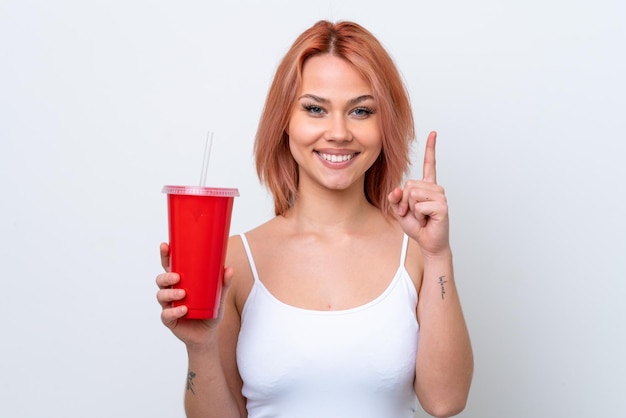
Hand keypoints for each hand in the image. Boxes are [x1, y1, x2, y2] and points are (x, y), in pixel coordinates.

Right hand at [155, 243, 233, 346]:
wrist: (207, 335)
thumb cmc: (209, 310)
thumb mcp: (218, 296)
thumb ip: (223, 283)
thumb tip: (229, 269)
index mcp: (179, 281)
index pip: (169, 265)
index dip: (165, 255)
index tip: (165, 245)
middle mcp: (171, 291)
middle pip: (161, 279)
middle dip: (166, 276)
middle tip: (177, 276)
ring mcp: (168, 305)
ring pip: (161, 295)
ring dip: (170, 293)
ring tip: (182, 294)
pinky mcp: (170, 320)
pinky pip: (167, 314)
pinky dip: (174, 311)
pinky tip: (182, 310)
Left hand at [388, 131, 449, 256]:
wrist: (429, 242)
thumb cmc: (418, 226)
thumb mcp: (400, 211)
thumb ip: (395, 199)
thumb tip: (396, 190)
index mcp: (426, 187)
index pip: (429, 164)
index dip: (431, 148)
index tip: (433, 133)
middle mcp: (435, 189)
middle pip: (409, 184)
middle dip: (404, 202)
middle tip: (413, 213)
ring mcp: (440, 196)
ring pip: (412, 194)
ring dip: (411, 209)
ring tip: (421, 217)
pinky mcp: (441, 206)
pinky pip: (419, 205)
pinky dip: (418, 215)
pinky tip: (427, 219)